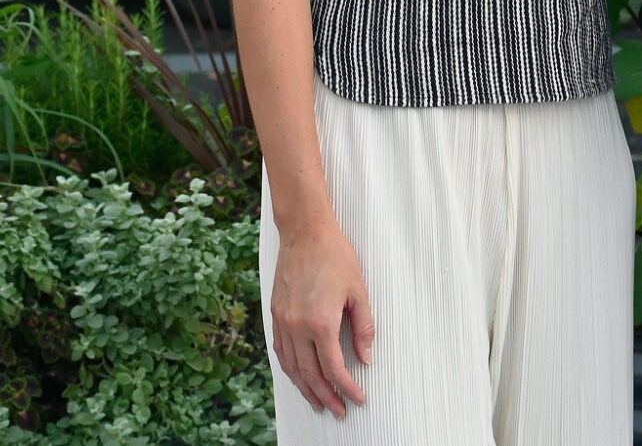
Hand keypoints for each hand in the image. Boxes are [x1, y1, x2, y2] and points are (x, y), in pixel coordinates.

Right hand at [269, 220, 375, 417]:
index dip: (347, 388)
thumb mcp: (359, 291)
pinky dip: (290, 370)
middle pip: (311, 375)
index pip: (334, 368)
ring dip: (306, 389)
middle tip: (340, 410)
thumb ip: (364, 327)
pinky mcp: (276, 315)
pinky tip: (299, 377)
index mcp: (321, 322)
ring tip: (319, 403)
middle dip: (327, 397)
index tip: (358, 398)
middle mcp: (298, 326)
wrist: (305, 232)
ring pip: (292, 368)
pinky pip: (281, 351)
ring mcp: (283, 321)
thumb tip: (366, 357)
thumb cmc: (335, 256)